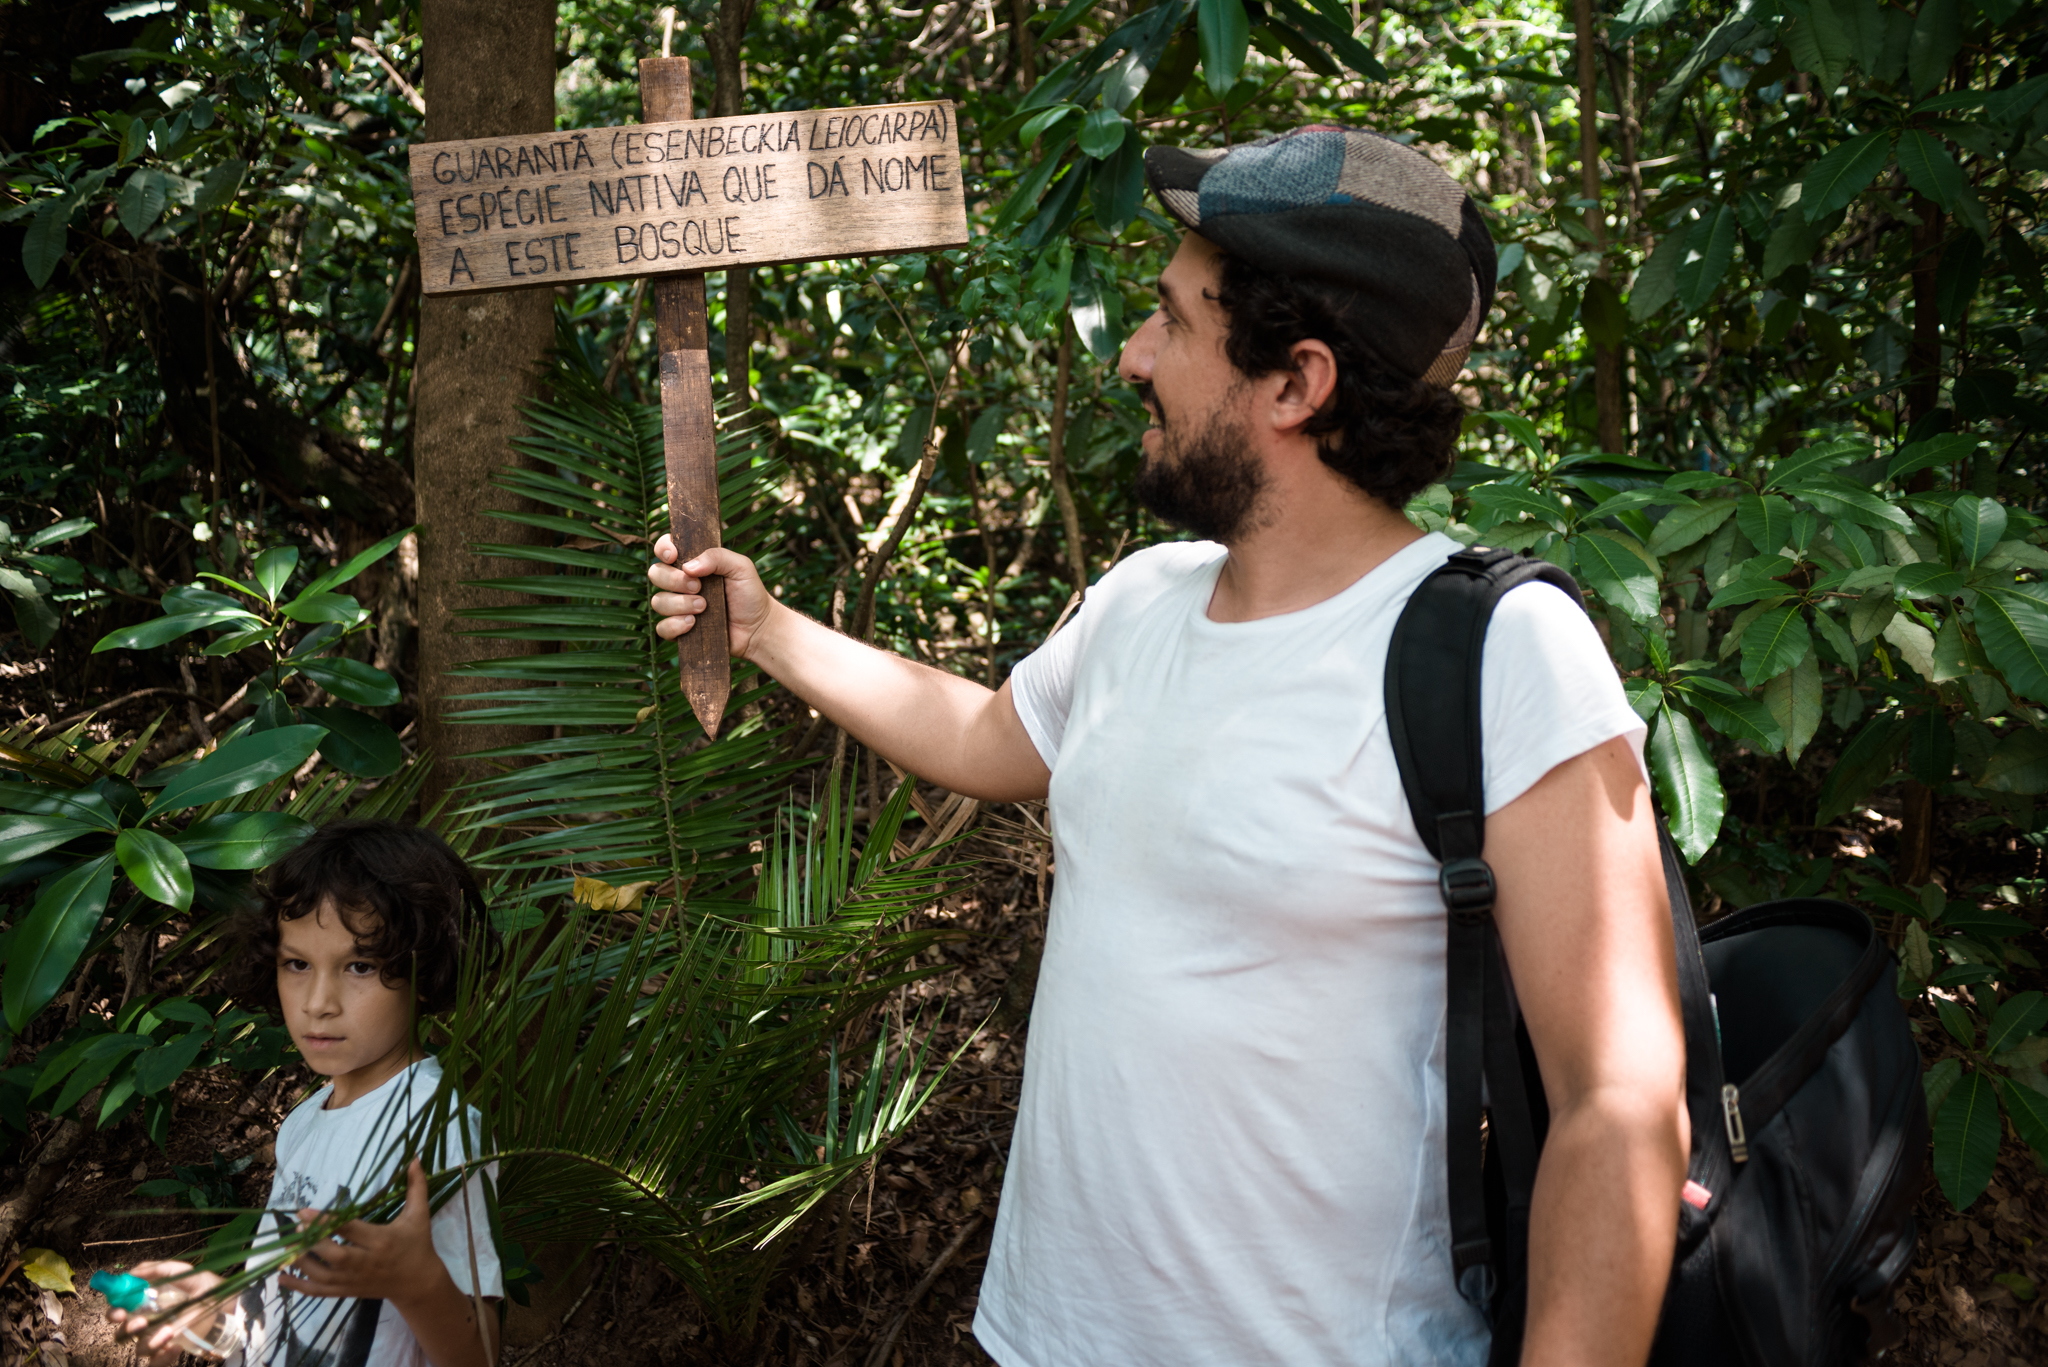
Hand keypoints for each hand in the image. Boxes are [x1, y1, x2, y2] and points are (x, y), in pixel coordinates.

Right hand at [104, 1260, 223, 1366]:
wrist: (230, 1307)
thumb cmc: (206, 1288)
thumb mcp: (186, 1273)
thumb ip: (160, 1269)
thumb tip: (132, 1272)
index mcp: (146, 1303)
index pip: (119, 1309)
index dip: (114, 1311)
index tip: (121, 1311)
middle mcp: (148, 1322)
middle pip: (122, 1333)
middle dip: (126, 1329)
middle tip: (140, 1323)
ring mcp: (158, 1339)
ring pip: (139, 1349)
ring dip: (149, 1342)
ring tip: (168, 1332)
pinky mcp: (169, 1352)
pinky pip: (155, 1363)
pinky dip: (163, 1358)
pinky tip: (176, 1346)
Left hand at [278, 1160, 448, 1309]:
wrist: (418, 1283)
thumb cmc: (417, 1244)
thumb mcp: (419, 1215)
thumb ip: (416, 1187)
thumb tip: (415, 1158)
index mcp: (382, 1240)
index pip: (350, 1229)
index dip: (326, 1221)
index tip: (304, 1211)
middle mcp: (366, 1262)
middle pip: (334, 1255)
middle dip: (312, 1242)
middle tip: (294, 1228)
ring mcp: (354, 1280)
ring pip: (322, 1275)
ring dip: (301, 1263)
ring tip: (286, 1247)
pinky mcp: (347, 1291)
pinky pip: (319, 1292)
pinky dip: (298, 1287)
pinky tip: (281, 1277)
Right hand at [647, 537, 776, 659]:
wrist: (758, 628)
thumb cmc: (750, 594)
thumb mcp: (740, 567)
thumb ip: (717, 557)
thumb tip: (688, 566)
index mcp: (693, 563)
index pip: (665, 548)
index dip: (663, 548)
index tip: (673, 556)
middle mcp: (680, 583)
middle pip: (655, 573)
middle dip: (674, 580)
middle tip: (698, 587)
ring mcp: (678, 607)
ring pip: (658, 601)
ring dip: (679, 604)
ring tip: (703, 607)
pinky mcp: (679, 630)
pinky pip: (662, 628)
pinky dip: (675, 625)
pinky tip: (693, 623)